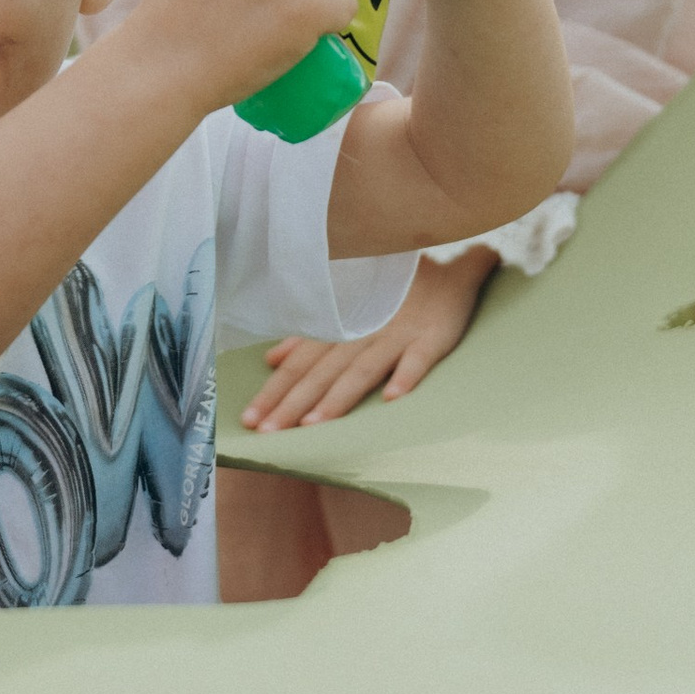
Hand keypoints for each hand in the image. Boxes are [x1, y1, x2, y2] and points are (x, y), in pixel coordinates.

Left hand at [241, 244, 497, 429]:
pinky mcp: (432, 337)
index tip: (249, 420)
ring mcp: (398, 334)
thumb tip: (271, 358)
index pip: (300, 364)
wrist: (445, 260)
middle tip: (267, 433)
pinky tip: (393, 398)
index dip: (274, 391)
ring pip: (362, 369)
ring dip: (338, 396)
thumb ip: (310, 336)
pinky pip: (419, 358)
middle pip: (322, 372)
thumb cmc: (391, 292)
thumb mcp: (346, 309)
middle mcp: (362, 332)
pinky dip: (406, 375)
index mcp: (340, 328)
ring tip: (314, 424)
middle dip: (293, 403)